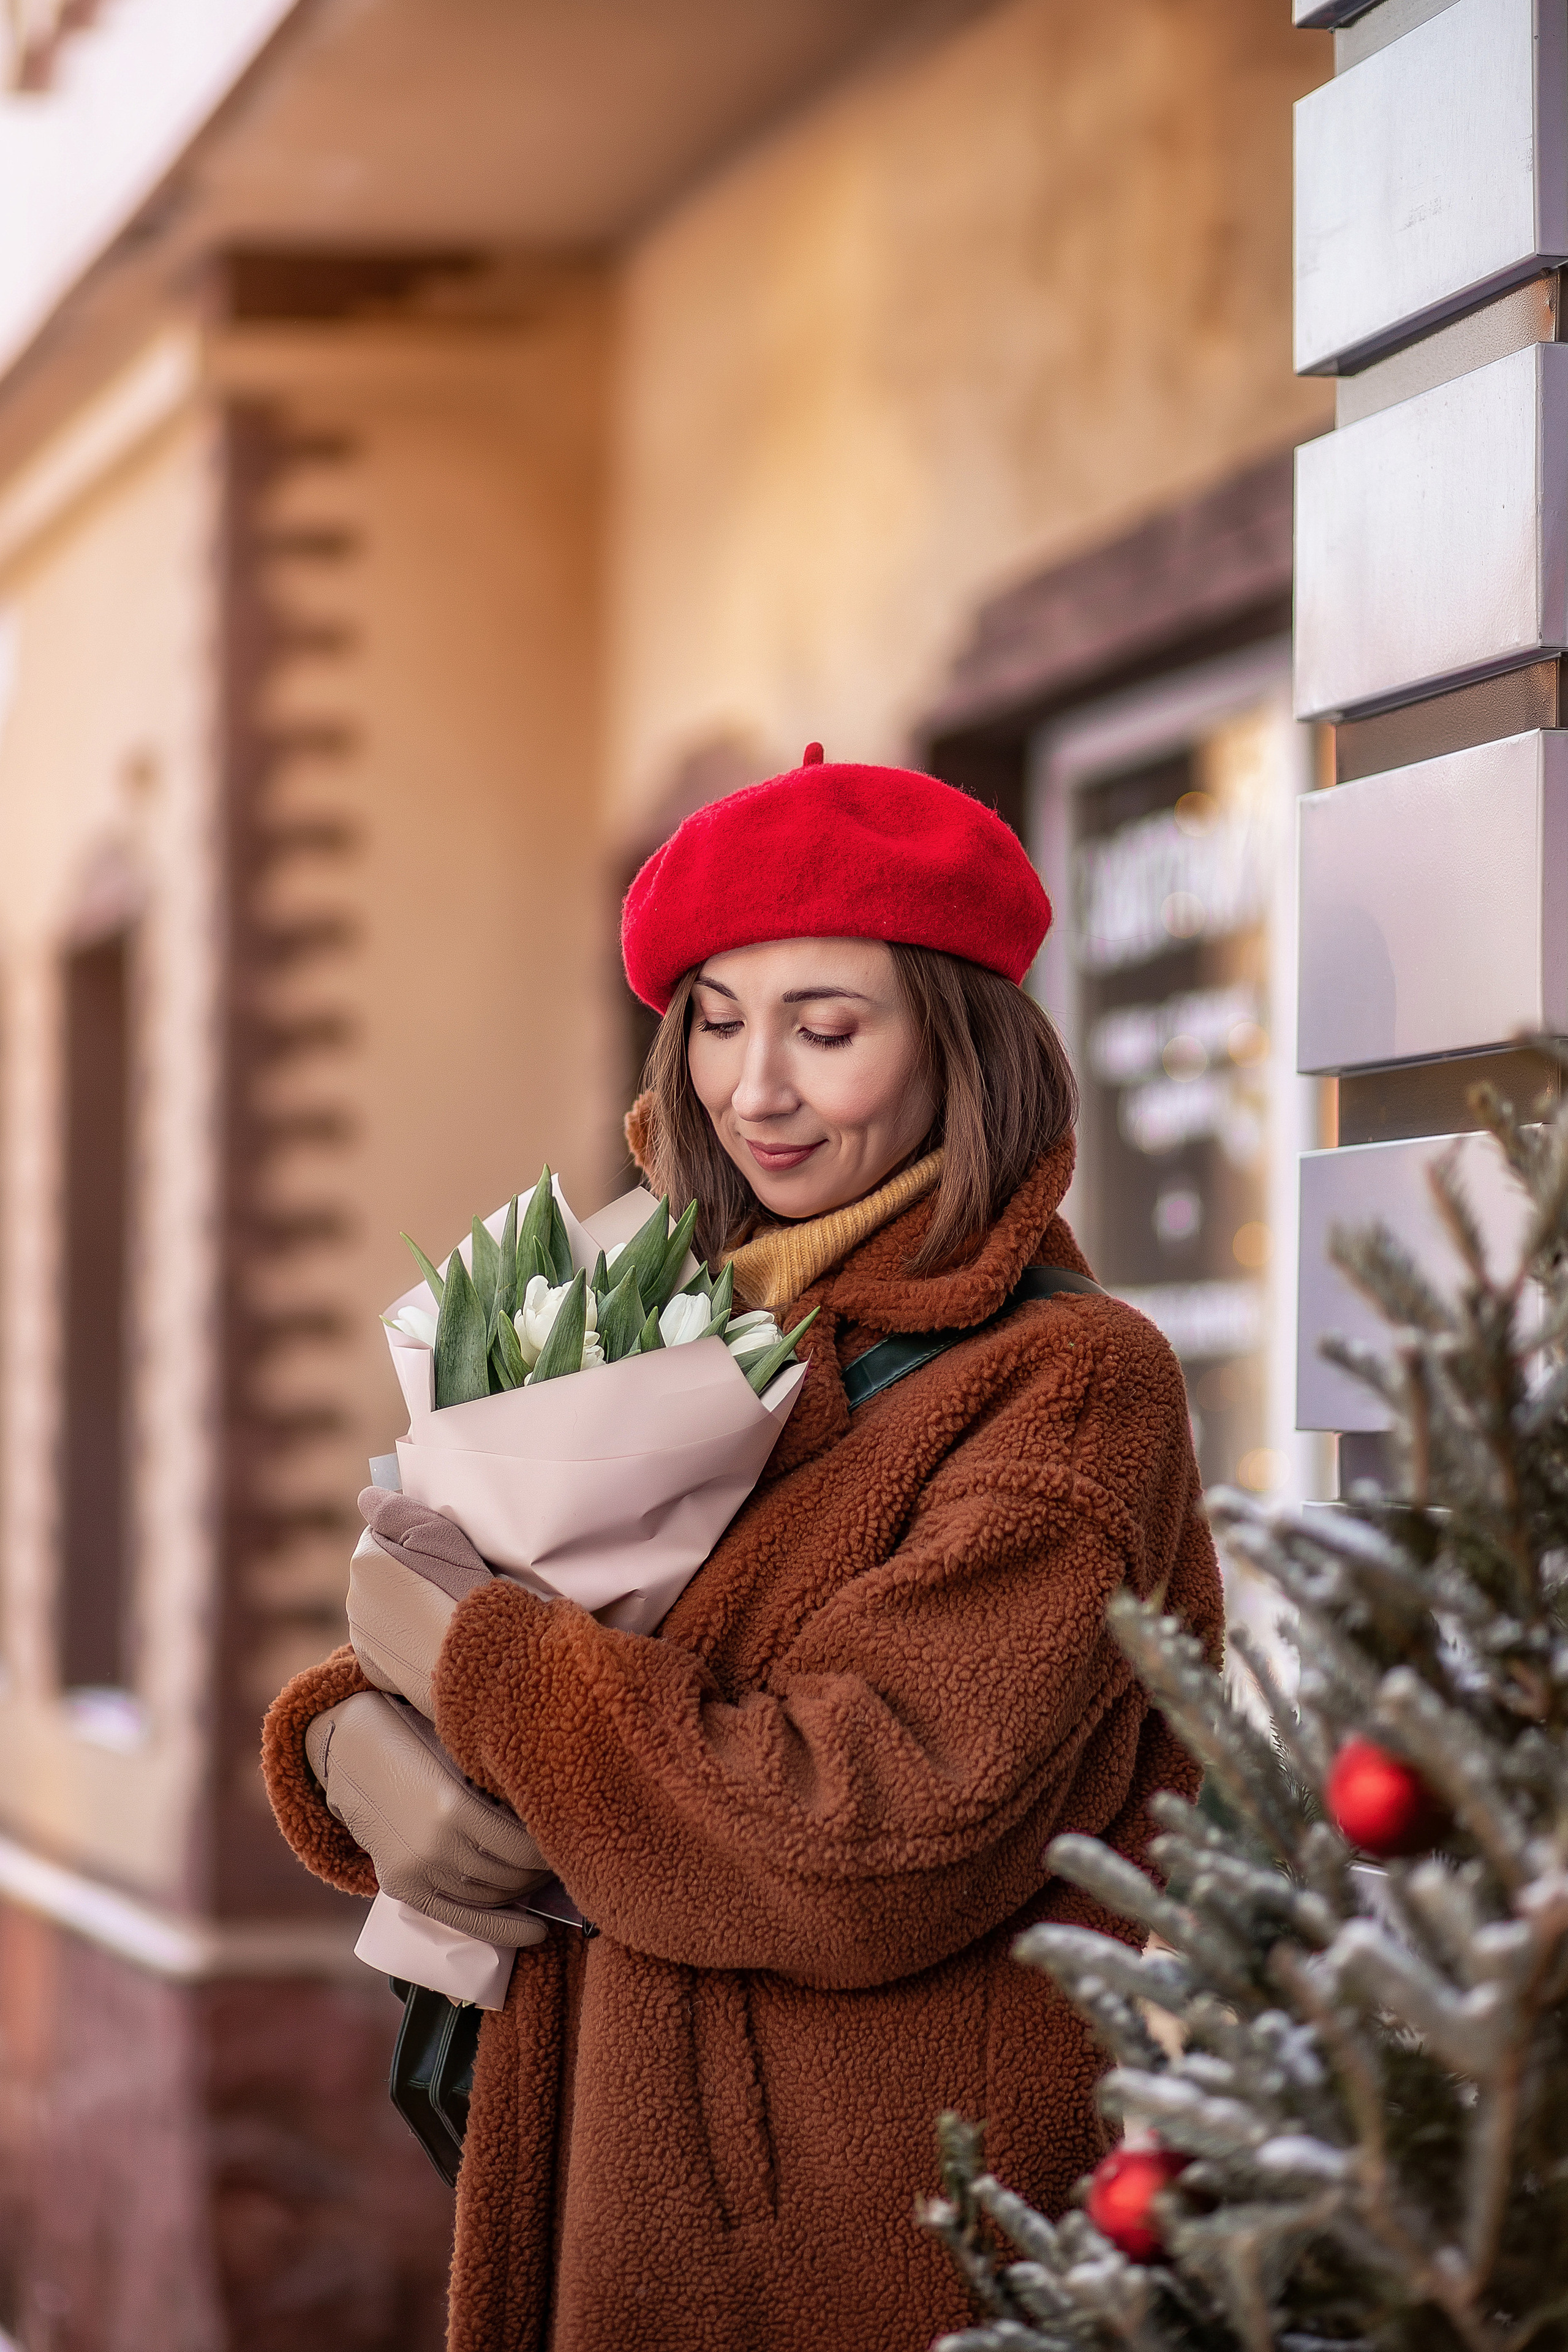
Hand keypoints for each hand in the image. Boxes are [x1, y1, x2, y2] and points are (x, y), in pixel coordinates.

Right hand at [305, 1690, 549, 1945]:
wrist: (345, 1749)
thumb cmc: (414, 1734)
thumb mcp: (459, 1747)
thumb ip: (496, 1779)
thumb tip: (551, 1804)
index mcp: (454, 1806)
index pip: (524, 1846)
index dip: (551, 1846)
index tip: (569, 1835)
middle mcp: (435, 1846)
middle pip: (509, 1874)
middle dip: (542, 1870)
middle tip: (562, 1856)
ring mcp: (416, 1871)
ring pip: (488, 1896)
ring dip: (523, 1891)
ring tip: (543, 1877)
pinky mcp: (402, 1885)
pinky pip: (459, 1916)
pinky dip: (499, 1927)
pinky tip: (531, 1931)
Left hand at [347, 1489, 491, 1717]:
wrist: (476, 1662)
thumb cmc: (461, 1590)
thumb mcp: (436, 1533)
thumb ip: (396, 1510)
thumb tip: (366, 1496)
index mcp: (365, 1560)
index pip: (382, 1532)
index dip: (412, 1538)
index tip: (441, 1552)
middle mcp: (354, 1598)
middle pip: (380, 1570)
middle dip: (405, 1571)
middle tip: (446, 1581)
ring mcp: (362, 1638)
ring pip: (384, 1607)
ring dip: (405, 1605)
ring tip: (443, 1612)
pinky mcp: (375, 1670)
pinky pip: (388, 1642)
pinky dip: (405, 1638)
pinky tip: (433, 1639)